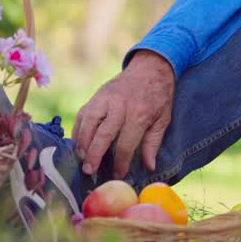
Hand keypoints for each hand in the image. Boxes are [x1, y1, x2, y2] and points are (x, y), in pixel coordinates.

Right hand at [73, 50, 175, 178]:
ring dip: (82, 143)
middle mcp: (119, 106)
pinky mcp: (97, 95)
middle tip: (89, 171)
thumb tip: (149, 166)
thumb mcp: (163, 119)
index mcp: (139, 113)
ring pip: (88, 123)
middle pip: (102, 134)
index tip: (118, 174)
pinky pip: (83, 114)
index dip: (121, 162)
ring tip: (81, 159)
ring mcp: (105, 98)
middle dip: (94, 155)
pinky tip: (78, 143)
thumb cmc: (159, 96)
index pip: (126, 143)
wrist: (151, 67)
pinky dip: (78, 129)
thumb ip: (153, 143)